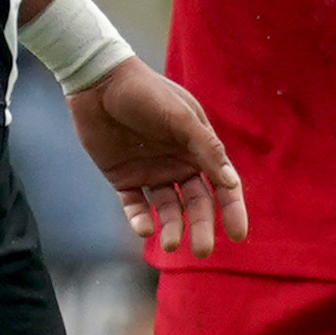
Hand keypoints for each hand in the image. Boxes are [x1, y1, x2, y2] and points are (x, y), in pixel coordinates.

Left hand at [67, 56, 249, 255]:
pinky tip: (143, 228)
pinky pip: (134, 205)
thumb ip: (206, 149)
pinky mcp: (122, 178)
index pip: (222, 186)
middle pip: (196, 204)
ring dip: (171, 227)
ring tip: (169, 243)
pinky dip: (139, 219)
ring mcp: (151, 172)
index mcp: (199, 149)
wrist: (98, 82)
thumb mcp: (180, 118)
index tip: (237, 235)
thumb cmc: (145, 93)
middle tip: (200, 252)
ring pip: (167, 209)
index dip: (232, 210)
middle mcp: (179, 164)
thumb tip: (233, 183)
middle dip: (200, 228)